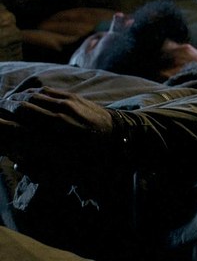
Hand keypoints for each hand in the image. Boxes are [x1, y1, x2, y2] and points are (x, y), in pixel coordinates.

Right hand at [0, 87, 114, 173]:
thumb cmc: (93, 159)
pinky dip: (32, 93)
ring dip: (18, 99)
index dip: (3, 120)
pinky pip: (46, 91)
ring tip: (11, 104)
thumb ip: (39, 167)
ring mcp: (66, 105)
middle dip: (7, 108)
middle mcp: (57, 118)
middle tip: (2, 112)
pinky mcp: (73, 97)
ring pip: (32, 95)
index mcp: (54, 137)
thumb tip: (18, 164)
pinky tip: (28, 98)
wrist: (119, 138)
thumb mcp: (66, 169)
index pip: (18, 122)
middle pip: (21, 105)